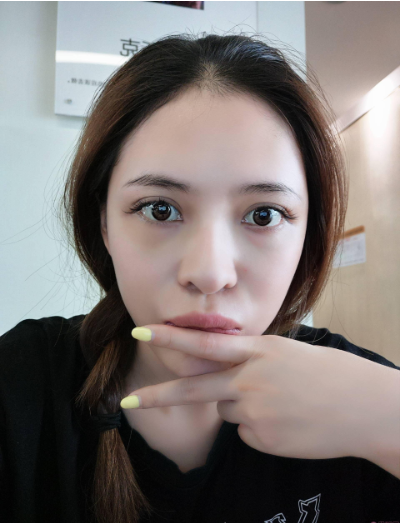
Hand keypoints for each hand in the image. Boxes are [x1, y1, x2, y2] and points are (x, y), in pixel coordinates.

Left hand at [121, 324, 384, 460]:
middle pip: (195, 389)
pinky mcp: (263, 438)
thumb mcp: (286, 353)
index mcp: (258, 351)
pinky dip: (261, 429)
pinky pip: (247, 433)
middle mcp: (250, 380)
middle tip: (129, 401)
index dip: (171, 337)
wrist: (365, 406)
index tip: (142, 331)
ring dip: (244, 408)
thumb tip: (223, 381)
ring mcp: (255, 411)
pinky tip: (288, 423)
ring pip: (228, 411)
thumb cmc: (329, 374)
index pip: (205, 344)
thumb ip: (250, 361)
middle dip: (158, 396)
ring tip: (282, 403)